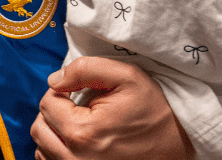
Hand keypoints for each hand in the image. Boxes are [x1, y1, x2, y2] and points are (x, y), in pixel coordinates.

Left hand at [30, 57, 193, 159]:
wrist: (181, 142)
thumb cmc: (154, 109)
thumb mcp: (124, 75)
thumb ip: (84, 69)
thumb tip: (55, 80)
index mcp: (83, 133)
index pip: (46, 104)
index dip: (60, 92)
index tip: (78, 92)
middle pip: (40, 129)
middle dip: (53, 111)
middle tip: (75, 106)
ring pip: (44, 150)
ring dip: (53, 132)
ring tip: (76, 123)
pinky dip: (59, 152)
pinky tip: (77, 141)